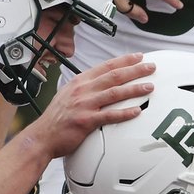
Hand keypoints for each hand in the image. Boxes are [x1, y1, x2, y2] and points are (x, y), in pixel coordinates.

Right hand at [39, 53, 154, 156]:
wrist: (42, 136)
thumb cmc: (56, 118)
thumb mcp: (68, 94)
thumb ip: (85, 87)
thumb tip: (101, 83)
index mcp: (79, 82)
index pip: (105, 66)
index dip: (124, 60)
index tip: (139, 57)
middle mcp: (83, 90)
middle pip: (114, 76)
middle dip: (135, 70)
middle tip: (151, 67)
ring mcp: (84, 105)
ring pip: (114, 93)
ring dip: (134, 89)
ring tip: (149, 87)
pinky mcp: (85, 121)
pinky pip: (109, 116)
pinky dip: (124, 113)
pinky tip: (136, 111)